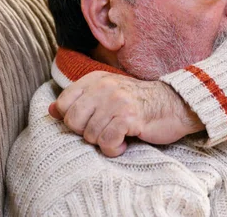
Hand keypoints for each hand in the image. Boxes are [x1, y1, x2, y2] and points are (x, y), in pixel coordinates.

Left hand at [48, 71, 203, 156]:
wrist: (175, 105)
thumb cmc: (139, 103)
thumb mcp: (107, 95)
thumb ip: (80, 100)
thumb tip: (51, 110)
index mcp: (95, 79)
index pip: (63, 103)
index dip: (70, 119)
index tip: (88, 123)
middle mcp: (104, 87)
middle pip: (73, 121)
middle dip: (86, 133)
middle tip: (105, 131)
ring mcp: (117, 101)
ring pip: (90, 135)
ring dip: (103, 142)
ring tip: (118, 135)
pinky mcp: (129, 117)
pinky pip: (107, 142)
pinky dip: (114, 148)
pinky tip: (124, 142)